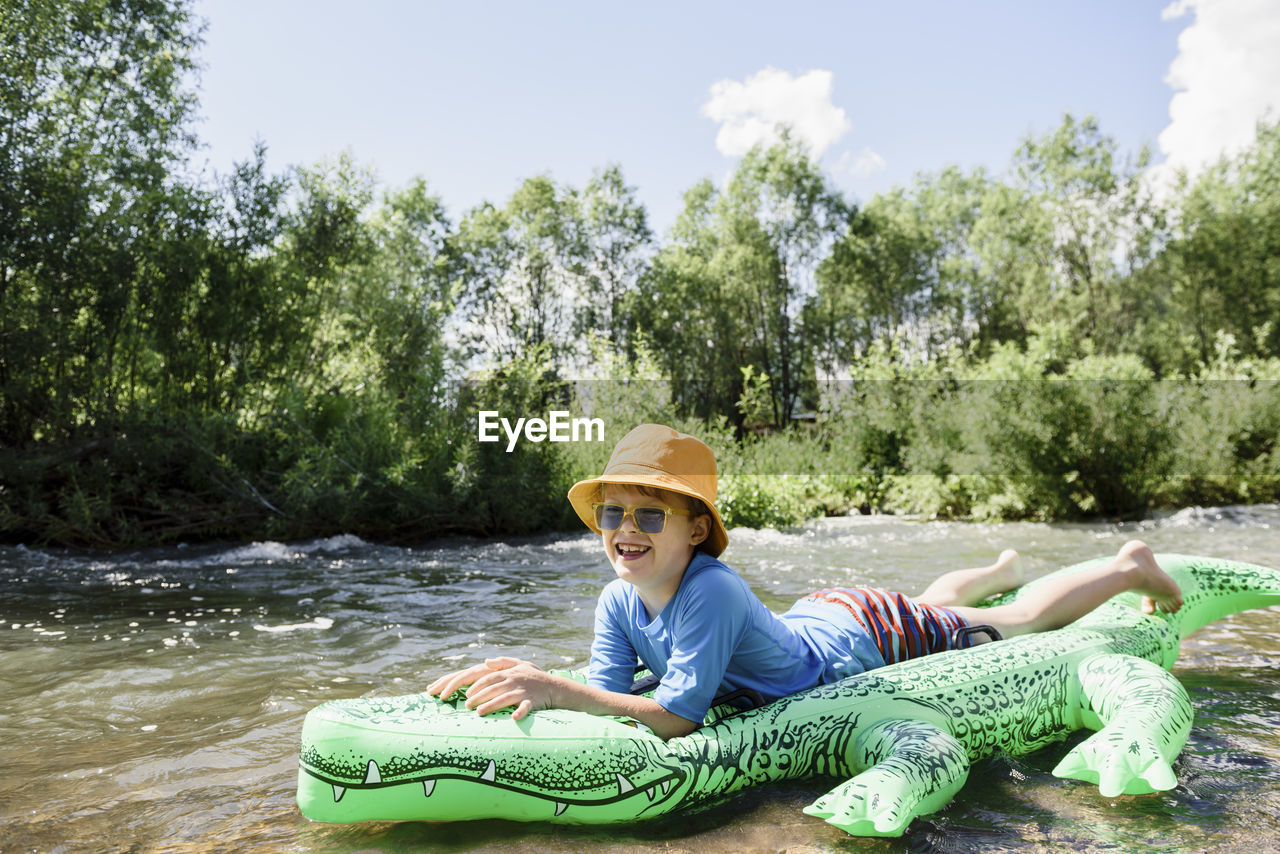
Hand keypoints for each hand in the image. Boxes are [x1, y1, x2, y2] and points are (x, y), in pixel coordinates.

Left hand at [426, 657, 553, 719]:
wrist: (556, 688)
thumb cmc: (534, 677)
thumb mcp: (519, 665)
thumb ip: (502, 662)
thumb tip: (486, 661)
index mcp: (504, 672)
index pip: (481, 676)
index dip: (467, 684)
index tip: (454, 694)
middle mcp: (511, 679)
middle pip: (489, 687)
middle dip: (476, 695)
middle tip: (464, 706)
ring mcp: (522, 690)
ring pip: (503, 697)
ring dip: (491, 704)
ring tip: (479, 712)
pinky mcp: (532, 701)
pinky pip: (525, 707)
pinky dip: (520, 712)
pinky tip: (514, 718)